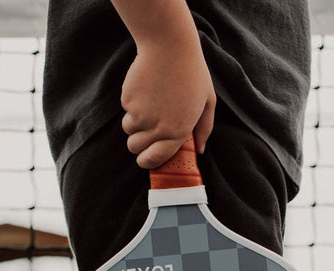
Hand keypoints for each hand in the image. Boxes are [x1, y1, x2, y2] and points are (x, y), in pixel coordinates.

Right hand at [121, 36, 215, 168]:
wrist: (169, 45)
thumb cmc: (192, 72)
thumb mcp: (207, 101)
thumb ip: (204, 128)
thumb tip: (200, 150)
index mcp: (178, 131)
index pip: (155, 159)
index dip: (147, 161)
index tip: (144, 159)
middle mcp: (157, 128)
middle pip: (135, 147)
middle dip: (138, 143)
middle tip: (145, 132)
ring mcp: (140, 114)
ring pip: (129, 130)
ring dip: (134, 124)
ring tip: (148, 106)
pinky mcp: (128, 100)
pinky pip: (126, 111)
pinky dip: (131, 105)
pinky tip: (145, 90)